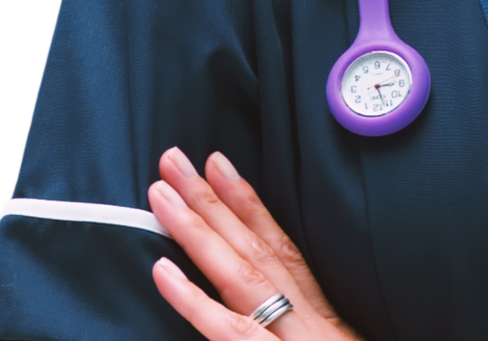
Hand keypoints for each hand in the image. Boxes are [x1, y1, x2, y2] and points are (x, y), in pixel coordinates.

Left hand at [147, 146, 366, 339]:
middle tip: (174, 164)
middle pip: (258, 251)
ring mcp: (293, 340)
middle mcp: (311, 321)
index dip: (249, 205)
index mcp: (326, 318)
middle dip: (213, 201)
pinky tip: (163, 271)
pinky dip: (194, 300)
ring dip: (198, 232)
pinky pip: (230, 331)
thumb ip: (314, 327)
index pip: (285, 250)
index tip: (218, 167)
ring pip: (242, 277)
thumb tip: (281, 308)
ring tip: (161, 197)